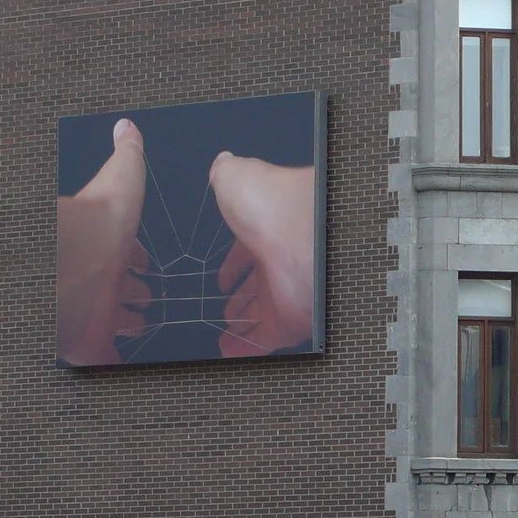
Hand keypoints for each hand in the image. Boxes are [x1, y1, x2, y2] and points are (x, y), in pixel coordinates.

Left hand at [56, 119, 150, 364]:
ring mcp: (94, 312)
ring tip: (142, 327)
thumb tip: (126, 125)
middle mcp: (98, 278)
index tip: (144, 267)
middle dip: (131, 295)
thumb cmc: (102, 221)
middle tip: (145, 300)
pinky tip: (125, 358)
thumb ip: (127, 152)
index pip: (122, 254)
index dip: (135, 260)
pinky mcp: (91, 342)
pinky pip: (104, 356)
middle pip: (117, 289)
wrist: (80, 259)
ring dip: (127, 325)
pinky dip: (113, 359)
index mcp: (106, 245)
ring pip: (112, 322)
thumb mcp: (121, 174)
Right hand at [209, 151, 316, 356]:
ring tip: (223, 338)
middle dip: (240, 300)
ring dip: (241, 327)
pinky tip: (228, 354)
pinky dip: (245, 349)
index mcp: (266, 231)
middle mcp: (277, 263)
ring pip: (259, 316)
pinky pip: (264, 340)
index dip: (233, 267)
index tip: (221, 281)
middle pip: (255, 287)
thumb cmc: (269, 202)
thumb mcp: (236, 177)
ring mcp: (284, 293)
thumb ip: (226, 174)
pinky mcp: (289, 320)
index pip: (247, 254)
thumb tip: (222, 163)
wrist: (297, 229)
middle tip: (224, 313)